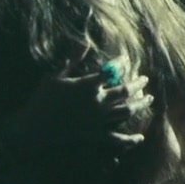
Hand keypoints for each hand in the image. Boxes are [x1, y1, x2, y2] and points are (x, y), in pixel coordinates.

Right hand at [3, 62, 153, 155]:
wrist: (35, 127)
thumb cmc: (43, 99)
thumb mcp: (55, 76)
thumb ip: (73, 60)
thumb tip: (86, 44)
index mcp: (87, 86)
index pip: (111, 71)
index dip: (121, 63)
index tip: (126, 58)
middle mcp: (96, 102)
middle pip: (125, 91)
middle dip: (138, 84)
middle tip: (145, 79)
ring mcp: (97, 120)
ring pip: (126, 111)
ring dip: (140, 104)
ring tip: (149, 99)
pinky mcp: (94, 135)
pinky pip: (116, 138)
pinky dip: (129, 140)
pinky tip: (140, 139)